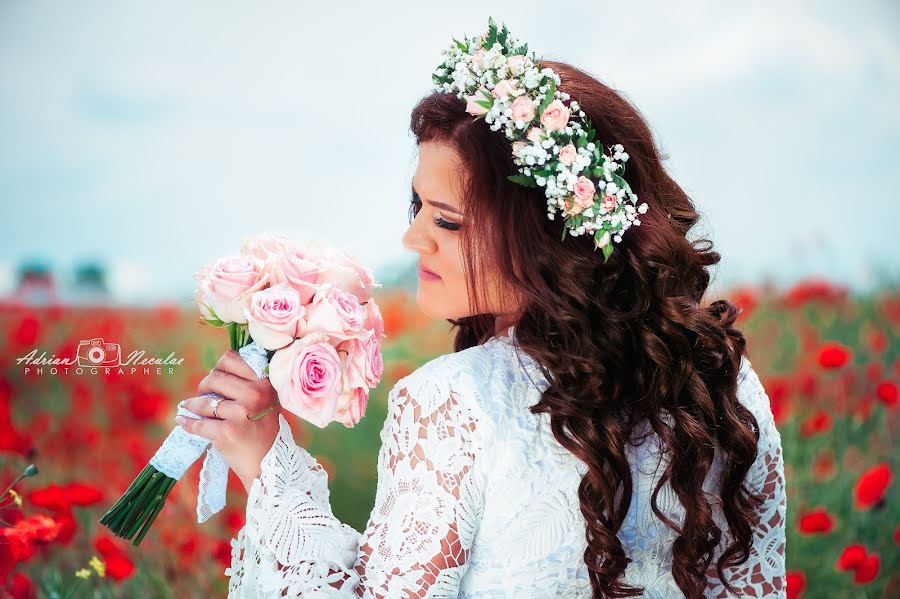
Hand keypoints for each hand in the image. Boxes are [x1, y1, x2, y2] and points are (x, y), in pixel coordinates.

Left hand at [176, 349, 280, 492]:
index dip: (219, 368)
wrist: (269, 464)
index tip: (217, 380)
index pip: (231, 359)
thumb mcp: (266, 400)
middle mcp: (255, 395)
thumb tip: (215, 370)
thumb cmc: (262, 429)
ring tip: (190, 408)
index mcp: (264, 383)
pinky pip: (198, 423)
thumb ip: (248, 382)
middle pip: (214, 377)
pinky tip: (182, 421)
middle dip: (204, 386)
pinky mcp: (227, 432)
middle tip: (204, 395)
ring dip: (192, 405)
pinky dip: (187, 423)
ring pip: (204, 400)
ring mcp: (241, 414)